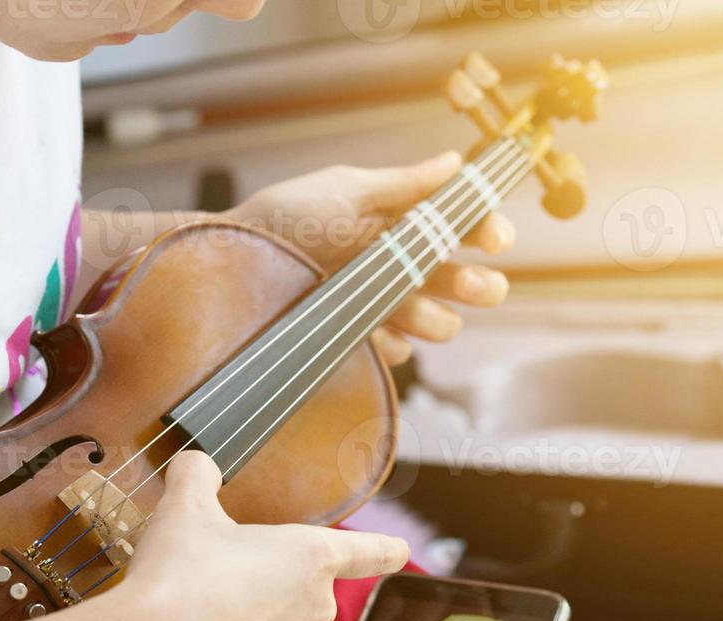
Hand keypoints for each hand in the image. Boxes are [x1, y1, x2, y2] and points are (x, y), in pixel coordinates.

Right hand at [117, 452, 408, 620]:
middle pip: (310, 581)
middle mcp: (313, 606)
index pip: (368, 552)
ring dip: (255, 602)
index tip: (402, 550)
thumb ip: (197, 475)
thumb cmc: (180, 573)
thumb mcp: (184, 507)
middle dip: (276, 569)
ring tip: (204, 589)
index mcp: (312, 558)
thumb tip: (197, 465)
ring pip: (281, 613)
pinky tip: (195, 620)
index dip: (386, 549)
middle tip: (227, 557)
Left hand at [225, 151, 514, 365]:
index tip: (495, 239)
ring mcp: (380, 309)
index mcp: (399, 225)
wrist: (227, 269)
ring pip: (439, 324)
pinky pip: (397, 354)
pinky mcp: (359, 344)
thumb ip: (403, 183)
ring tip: (405, 311)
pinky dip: (391, 346)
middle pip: (464, 283)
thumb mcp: (343, 192)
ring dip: (435, 318)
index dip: (487, 231)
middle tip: (470, 287)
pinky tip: (369, 334)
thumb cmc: (280, 222)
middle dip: (477, 286)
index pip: (463, 228)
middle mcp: (396, 268)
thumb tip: (456, 163)